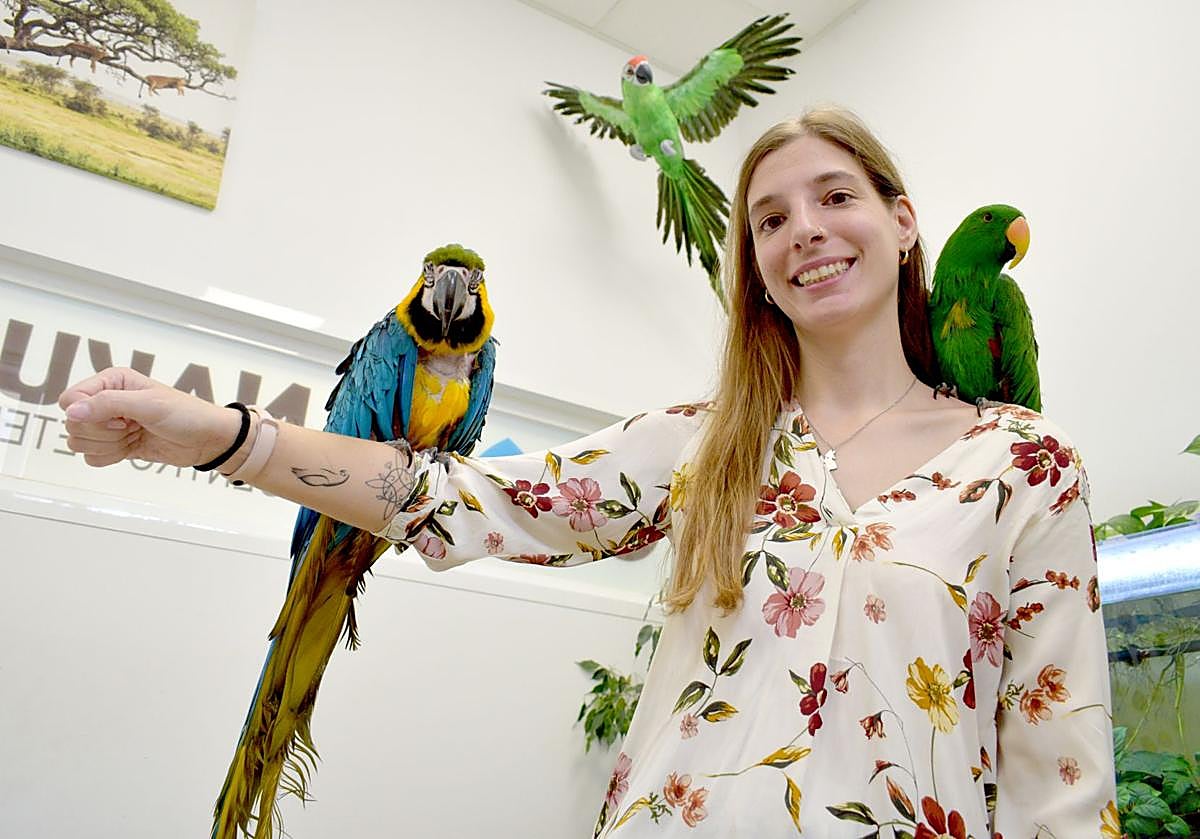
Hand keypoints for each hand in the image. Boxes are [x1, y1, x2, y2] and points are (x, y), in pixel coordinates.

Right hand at [58, 367, 241, 467]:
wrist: (208, 440)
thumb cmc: (186, 415)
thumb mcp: (149, 405)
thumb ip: (108, 405)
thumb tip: (72, 411)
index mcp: (112, 381)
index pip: (70, 399)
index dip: (90, 415)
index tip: (120, 418)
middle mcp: (106, 400)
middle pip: (73, 424)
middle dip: (102, 432)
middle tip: (132, 427)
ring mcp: (109, 424)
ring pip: (80, 442)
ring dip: (107, 445)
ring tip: (134, 435)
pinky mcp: (115, 444)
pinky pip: (92, 457)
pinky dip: (111, 456)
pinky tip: (132, 447)